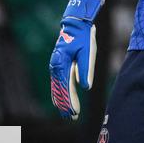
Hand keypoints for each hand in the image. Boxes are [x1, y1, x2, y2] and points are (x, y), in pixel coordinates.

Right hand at [49, 0, 100, 119]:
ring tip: (67, 113)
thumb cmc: (83, 37)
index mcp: (62, 64)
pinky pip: (57, 82)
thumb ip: (86, 69)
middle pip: (59, 90)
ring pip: (57, 88)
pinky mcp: (58, 64)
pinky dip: (59, 93)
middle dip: (65, 105)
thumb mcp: (87, 52)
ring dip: (62, 101)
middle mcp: (56, 67)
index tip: (74, 113)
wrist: (75, 24)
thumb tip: (85, 87)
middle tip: (71, 118)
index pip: (66, 88)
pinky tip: (62, 100)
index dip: (70, 102)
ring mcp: (55, 66)